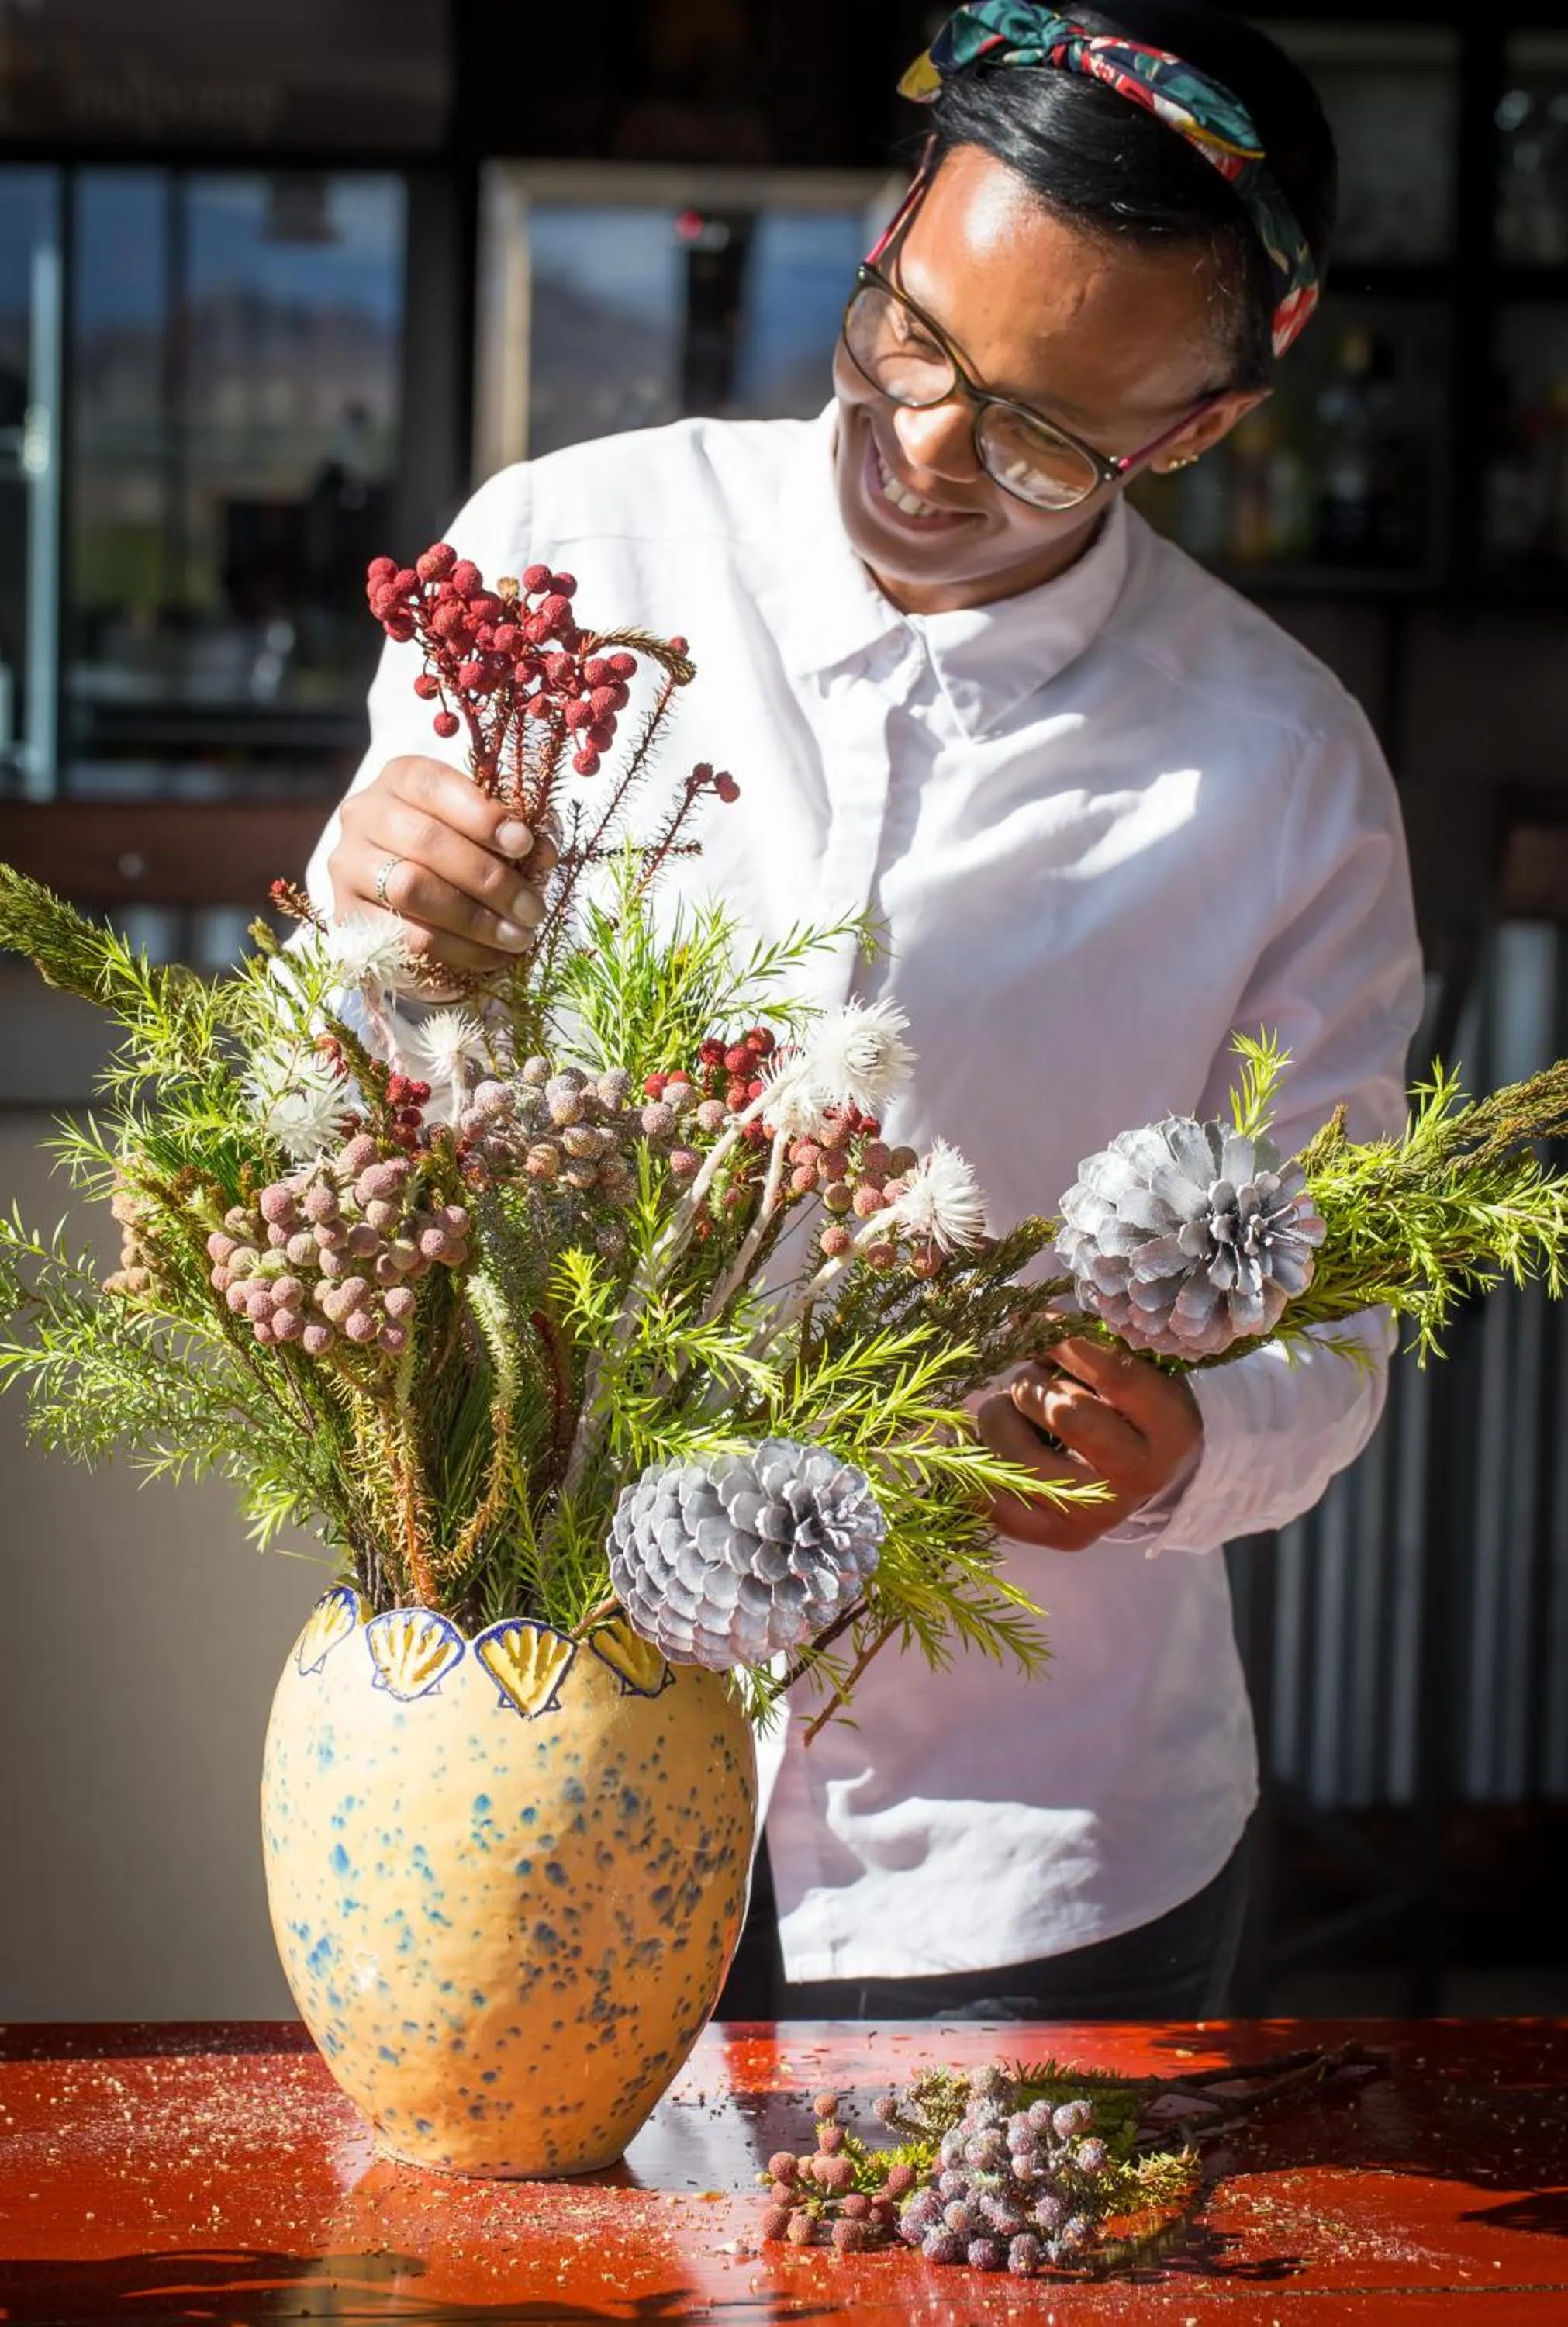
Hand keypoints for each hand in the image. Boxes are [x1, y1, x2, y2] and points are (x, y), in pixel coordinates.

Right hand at [328, 756, 554, 978]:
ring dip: (474, 919)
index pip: (433, 785)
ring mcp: (348, 866)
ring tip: (517, 937)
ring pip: (411, 889)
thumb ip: (514, 833)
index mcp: (400, 779)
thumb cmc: (459, 851)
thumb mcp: (486, 831)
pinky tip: (490, 957)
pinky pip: (403, 937)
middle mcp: (364, 815)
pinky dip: (455, 951)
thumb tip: (543, 853)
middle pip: (425, 841)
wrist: (405, 902)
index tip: (524, 844)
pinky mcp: (347, 917)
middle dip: (489, 878)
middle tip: (532, 909)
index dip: (481, 815)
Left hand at [975, 1337, 1201, 1551]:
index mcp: (1171, 1427)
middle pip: (1063, 1412)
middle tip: (1029, 1379)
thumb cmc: (1127, 1406)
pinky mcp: (1060, 1537)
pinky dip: (977, 1462)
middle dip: (1032, 1383)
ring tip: (1010, 1412)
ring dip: (999, 1417)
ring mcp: (1100, 1514)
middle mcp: (1140, 1476)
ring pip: (1018, 1454)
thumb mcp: (1130, 1367)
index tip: (1037, 1323)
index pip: (1116, 1375)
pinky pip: (997, 1502)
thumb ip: (1088, 1344)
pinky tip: (977, 1441)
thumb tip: (1021, 1323)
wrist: (1141, 1474)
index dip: (1068, 1343)